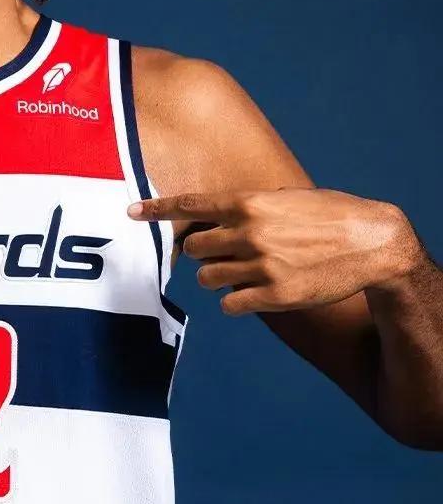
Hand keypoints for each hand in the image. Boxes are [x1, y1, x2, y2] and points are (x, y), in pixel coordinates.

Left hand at [127, 187, 423, 314]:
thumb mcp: (286, 199)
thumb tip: (214, 220)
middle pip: (194, 247)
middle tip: (225, 252)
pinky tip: (255, 293)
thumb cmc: (330, 216)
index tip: (132, 212)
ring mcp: (260, 265)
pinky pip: (230, 304)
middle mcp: (249, 233)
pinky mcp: (273, 295)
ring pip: (207, 278)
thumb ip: (248, 209)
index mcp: (250, 203)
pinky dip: (236, 301)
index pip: (190, 205)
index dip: (157, 210)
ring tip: (247, 271)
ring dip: (218, 277)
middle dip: (203, 251)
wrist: (372, 242)